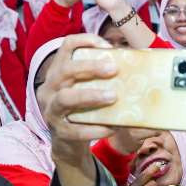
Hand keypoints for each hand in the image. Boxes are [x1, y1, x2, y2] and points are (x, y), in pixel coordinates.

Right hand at [42, 33, 118, 165]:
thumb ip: (101, 78)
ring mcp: (52, 110)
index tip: (107, 46)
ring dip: (90, 95)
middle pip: (65, 70)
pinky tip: (111, 128)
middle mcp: (50, 88)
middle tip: (114, 69)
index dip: (85, 41)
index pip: (66, 46)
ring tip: (113, 96)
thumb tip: (135, 64)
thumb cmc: (83, 110)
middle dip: (89, 67)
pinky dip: (94, 129)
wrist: (68, 144)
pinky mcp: (59, 132)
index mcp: (58, 73)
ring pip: (66, 98)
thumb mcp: (86, 89)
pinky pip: (75, 130)